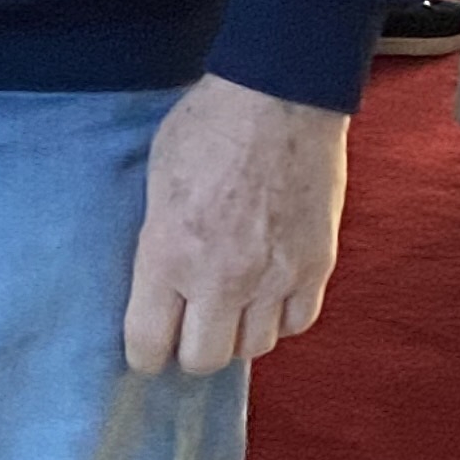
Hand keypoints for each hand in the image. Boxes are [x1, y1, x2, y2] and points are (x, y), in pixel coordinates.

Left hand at [124, 74, 347, 375]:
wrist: (279, 100)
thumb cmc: (205, 129)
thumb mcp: (154, 184)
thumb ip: (157, 241)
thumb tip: (157, 282)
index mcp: (168, 254)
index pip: (149, 341)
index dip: (144, 356)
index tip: (145, 355)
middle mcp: (221, 278)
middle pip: (205, 359)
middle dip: (191, 354)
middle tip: (188, 336)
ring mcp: (274, 276)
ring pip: (255, 347)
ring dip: (237, 336)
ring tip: (228, 314)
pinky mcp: (316, 266)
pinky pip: (298, 323)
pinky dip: (281, 320)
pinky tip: (268, 300)